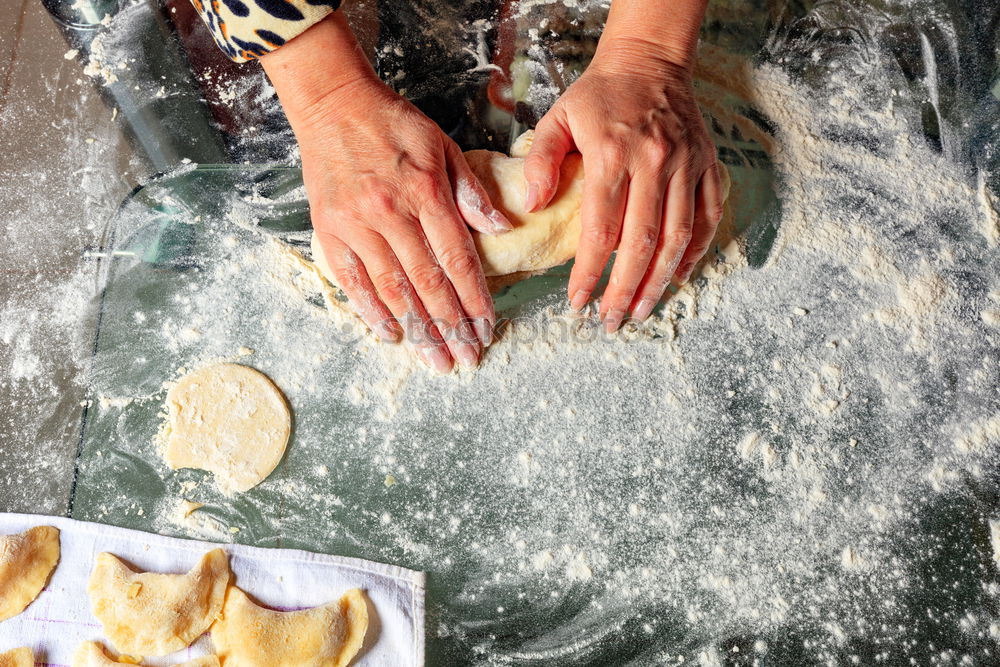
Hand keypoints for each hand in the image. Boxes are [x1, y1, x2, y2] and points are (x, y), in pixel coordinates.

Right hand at [262, 15, 511, 371]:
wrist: (333, 105)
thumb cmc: (393, 124)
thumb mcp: (443, 146)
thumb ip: (471, 191)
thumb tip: (502, 230)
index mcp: (426, 191)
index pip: (456, 258)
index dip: (473, 298)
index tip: (486, 327)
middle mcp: (391, 212)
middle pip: (427, 282)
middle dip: (451, 326)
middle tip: (466, 359)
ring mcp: (356, 224)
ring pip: (393, 289)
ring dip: (418, 330)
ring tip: (436, 360)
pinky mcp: (328, 230)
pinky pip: (352, 280)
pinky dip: (372, 311)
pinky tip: (392, 335)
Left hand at [524, 38, 724, 331]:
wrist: (651, 61)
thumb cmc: (599, 95)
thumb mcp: (557, 117)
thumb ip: (541, 162)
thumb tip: (534, 206)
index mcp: (611, 154)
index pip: (599, 229)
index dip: (588, 272)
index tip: (577, 302)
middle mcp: (653, 163)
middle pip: (641, 242)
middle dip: (625, 289)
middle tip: (612, 321)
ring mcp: (685, 165)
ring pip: (677, 236)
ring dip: (659, 280)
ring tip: (642, 311)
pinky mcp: (707, 166)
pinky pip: (706, 217)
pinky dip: (695, 251)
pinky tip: (677, 277)